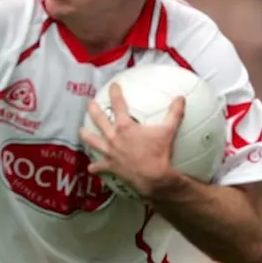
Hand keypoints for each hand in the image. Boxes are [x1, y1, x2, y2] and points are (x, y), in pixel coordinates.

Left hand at [79, 83, 181, 198]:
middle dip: (92, 110)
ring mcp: (109, 152)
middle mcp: (113, 137)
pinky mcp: (109, 166)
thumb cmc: (159, 153)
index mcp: (125, 126)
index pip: (118, 104)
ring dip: (85, 136)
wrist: (153, 177)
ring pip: (92, 141)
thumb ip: (174, 113)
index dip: (115, 93)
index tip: (113, 86)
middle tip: (89, 104)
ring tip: (80, 132)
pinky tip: (91, 168)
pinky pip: (98, 167)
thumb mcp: (168, 131)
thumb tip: (181, 98)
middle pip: (98, 119)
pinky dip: (94, 168)